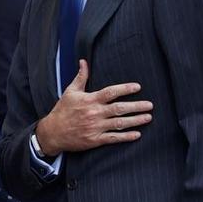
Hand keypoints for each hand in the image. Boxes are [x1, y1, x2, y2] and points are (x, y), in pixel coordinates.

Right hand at [35, 60, 152, 156]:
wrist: (52, 132)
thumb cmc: (62, 111)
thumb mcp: (70, 92)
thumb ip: (81, 77)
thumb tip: (83, 62)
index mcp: (90, 100)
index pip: (110, 92)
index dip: (125, 89)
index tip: (138, 87)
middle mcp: (94, 113)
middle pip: (119, 108)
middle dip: (136, 106)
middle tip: (150, 105)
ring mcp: (95, 127)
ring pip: (119, 124)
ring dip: (135, 120)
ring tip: (148, 117)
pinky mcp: (95, 140)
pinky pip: (113, 138)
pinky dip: (126, 137)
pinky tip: (137, 134)